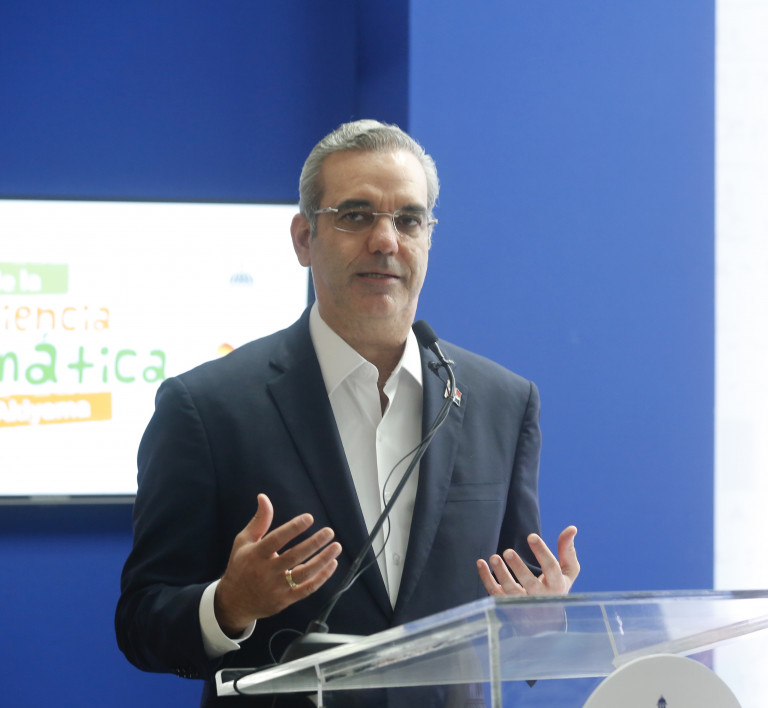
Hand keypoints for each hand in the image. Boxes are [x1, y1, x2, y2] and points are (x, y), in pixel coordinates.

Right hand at [214, 493, 341, 635]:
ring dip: (323, 560)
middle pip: (293, 556)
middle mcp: (266, 572)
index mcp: (255, 555)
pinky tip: (332, 564)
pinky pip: (307, 589)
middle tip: (329, 532)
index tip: (309, 518)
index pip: (276, 539)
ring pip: (304, 574)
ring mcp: (276, 588)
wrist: (234, 603)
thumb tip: (264, 497)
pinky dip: (322, 577)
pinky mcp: (285, 600)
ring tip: (336, 547)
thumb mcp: (244, 542)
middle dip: (314, 543)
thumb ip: (259, 520)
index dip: (293, 528)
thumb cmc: (241, 566)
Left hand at [477, 526, 578, 596]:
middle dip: (518, 567)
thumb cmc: (556, 588)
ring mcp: (523, 602)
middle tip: (508, 551)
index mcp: (557, 586)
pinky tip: (480, 563)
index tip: (531, 536)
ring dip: (501, 574)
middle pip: (529, 583)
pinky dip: (486, 579)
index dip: (541, 552)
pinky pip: (495, 593)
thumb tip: (572, 528)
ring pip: (510, 590)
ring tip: (493, 557)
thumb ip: (567, 550)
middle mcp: (540, 596)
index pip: (551, 568)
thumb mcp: (567, 572)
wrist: (545, 621)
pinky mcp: (507, 604)